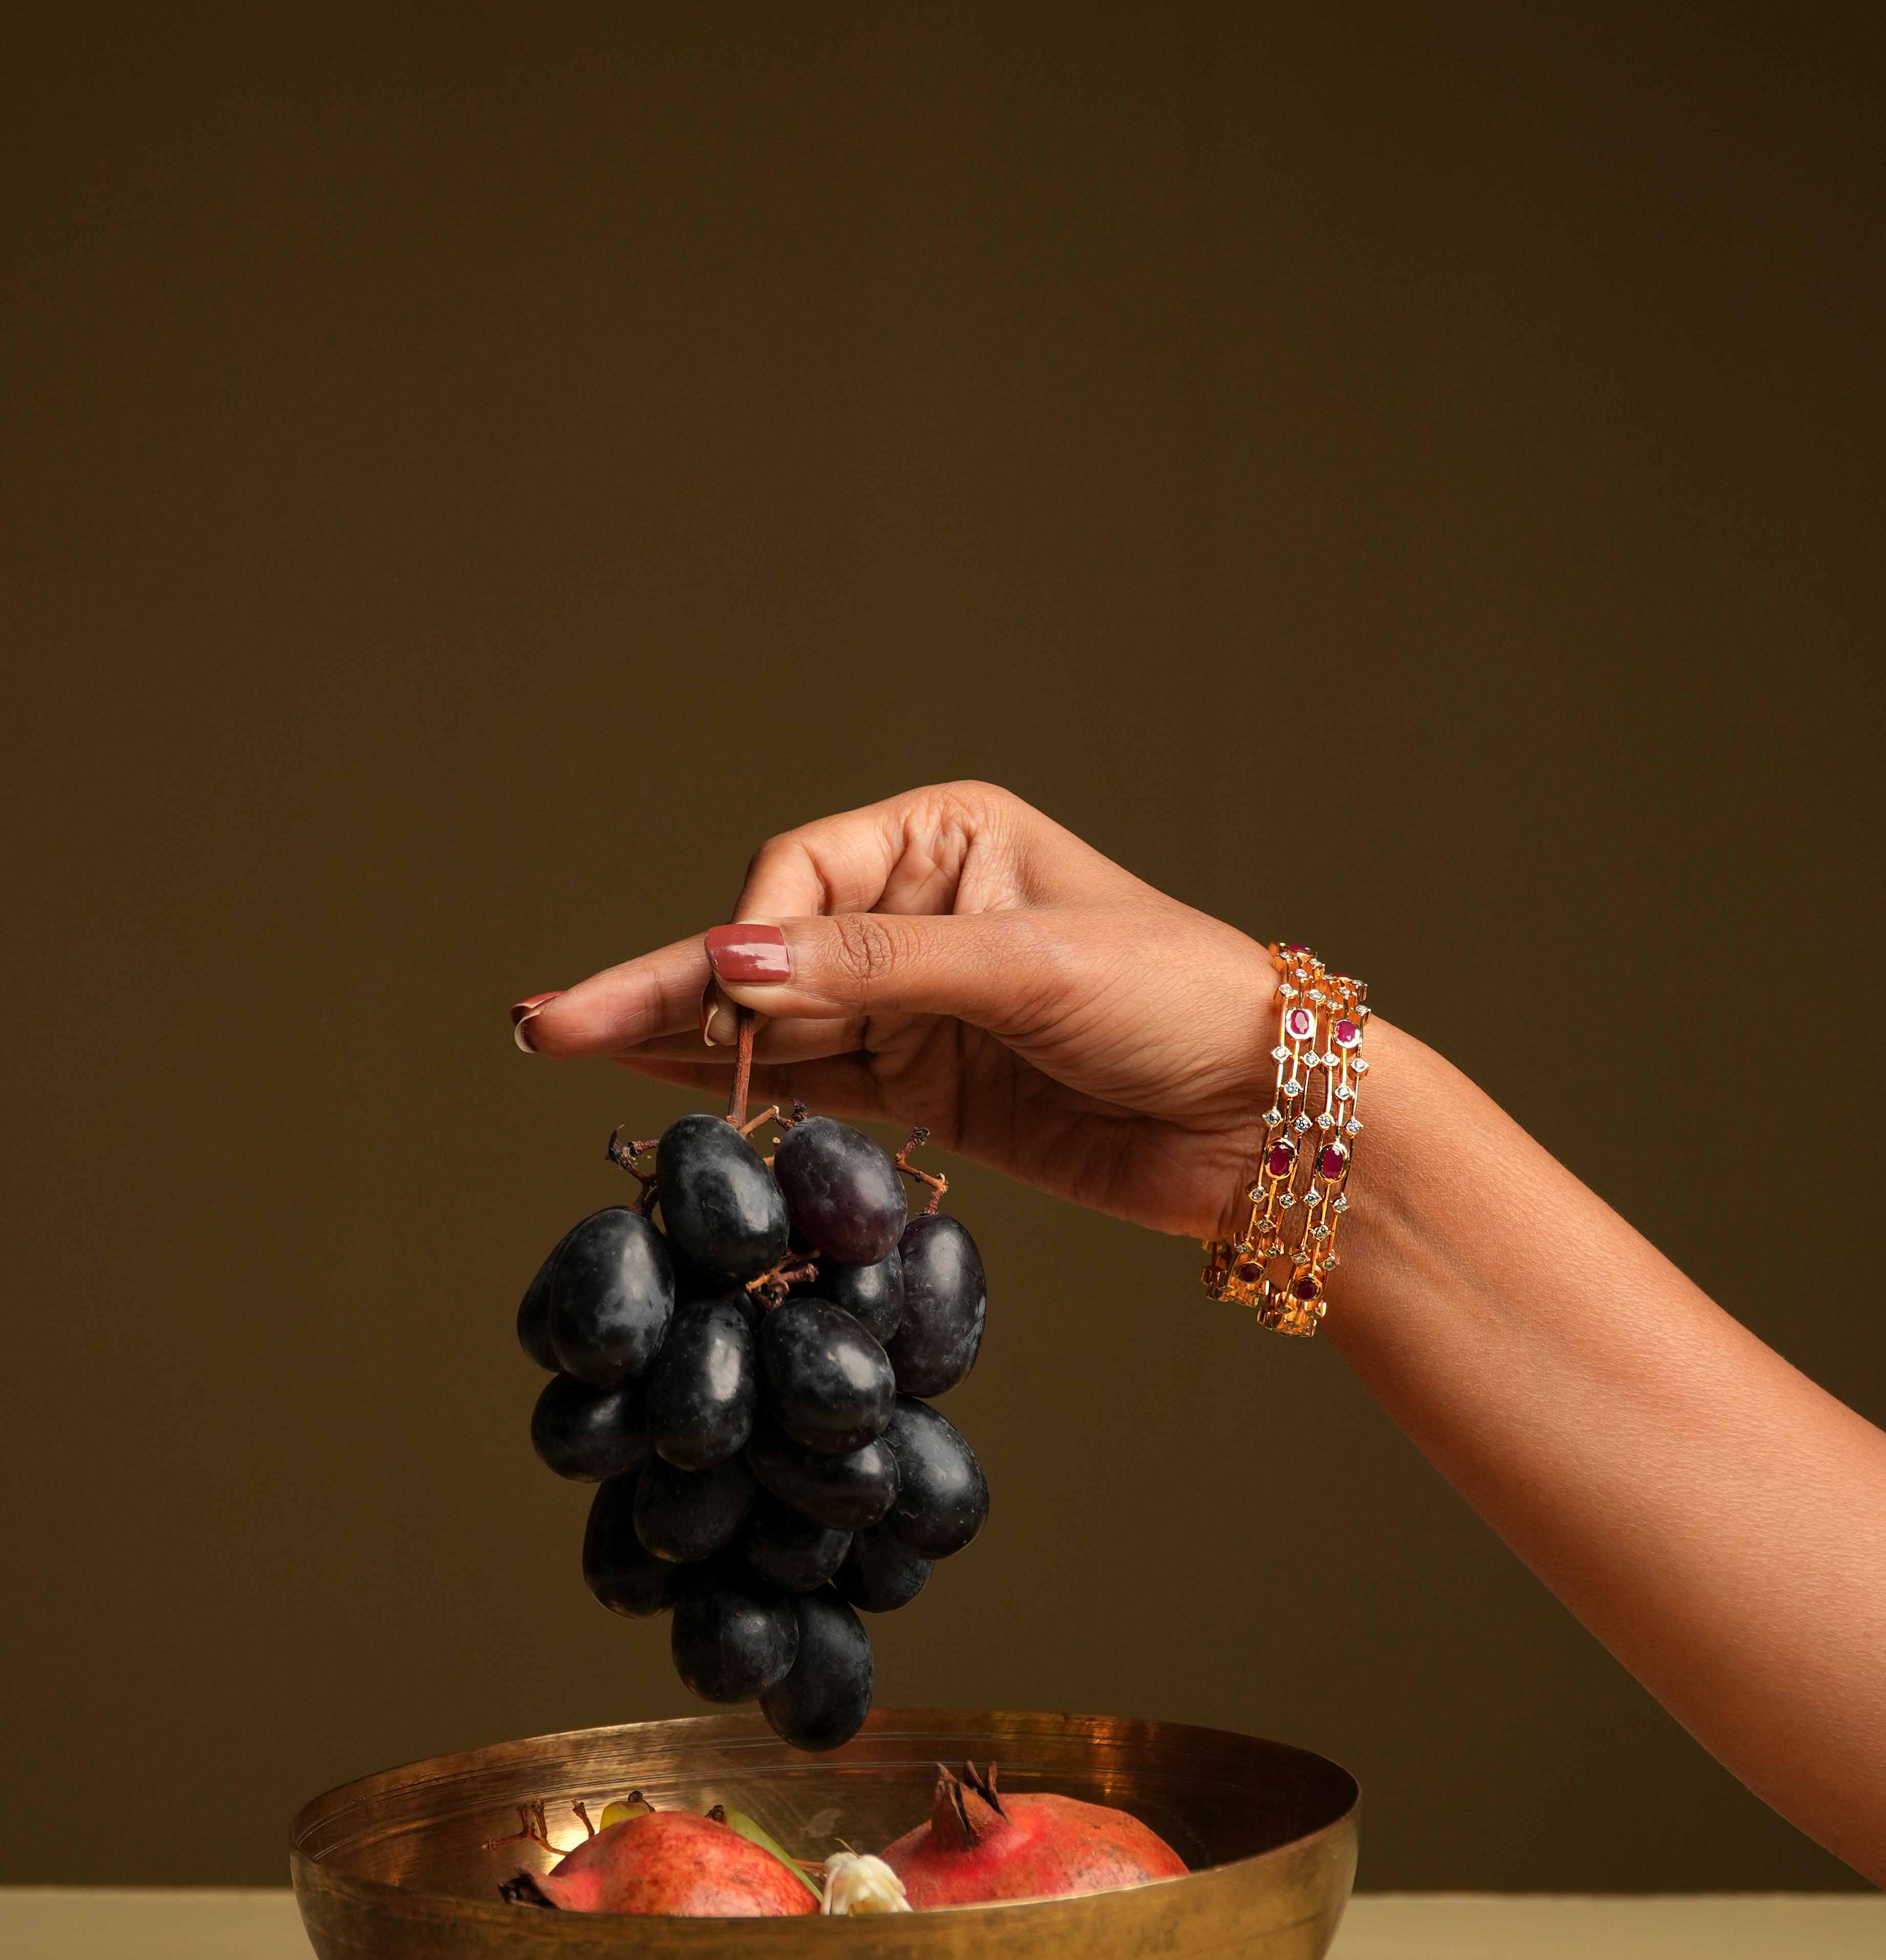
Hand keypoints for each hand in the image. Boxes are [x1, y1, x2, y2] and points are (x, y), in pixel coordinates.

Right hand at [515, 785, 1277, 1240]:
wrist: (1267, 1119)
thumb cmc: (1176, 1001)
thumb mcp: (1024, 966)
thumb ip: (871, 970)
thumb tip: (730, 961)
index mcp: (947, 840)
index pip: (799, 877)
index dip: (757, 940)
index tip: (744, 999)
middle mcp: (920, 914)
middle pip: (765, 951)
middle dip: (662, 989)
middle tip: (545, 1022)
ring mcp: (917, 1006)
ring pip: (773, 1024)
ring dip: (679, 1044)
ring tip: (563, 1047)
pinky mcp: (927, 1090)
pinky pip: (812, 1085)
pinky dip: (741, 1091)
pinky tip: (658, 1089)